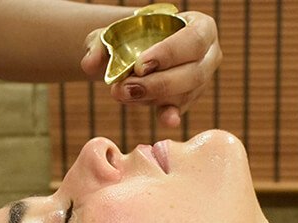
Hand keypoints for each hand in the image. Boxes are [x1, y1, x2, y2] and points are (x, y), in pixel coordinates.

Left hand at [81, 11, 221, 127]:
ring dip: (152, 97)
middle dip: (157, 83)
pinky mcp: (187, 101)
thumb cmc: (131, 37)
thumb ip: (100, 44)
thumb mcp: (114, 33)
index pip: (193, 40)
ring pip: (185, 93)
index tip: (140, 65)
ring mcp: (200, 81)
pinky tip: (166, 120)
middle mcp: (208, 55)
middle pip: (193, 73)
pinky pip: (180, 109)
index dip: (169, 54)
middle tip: (125, 87)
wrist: (134, 53)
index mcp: (200, 27)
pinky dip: (170, 115)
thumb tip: (89, 64)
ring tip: (122, 93)